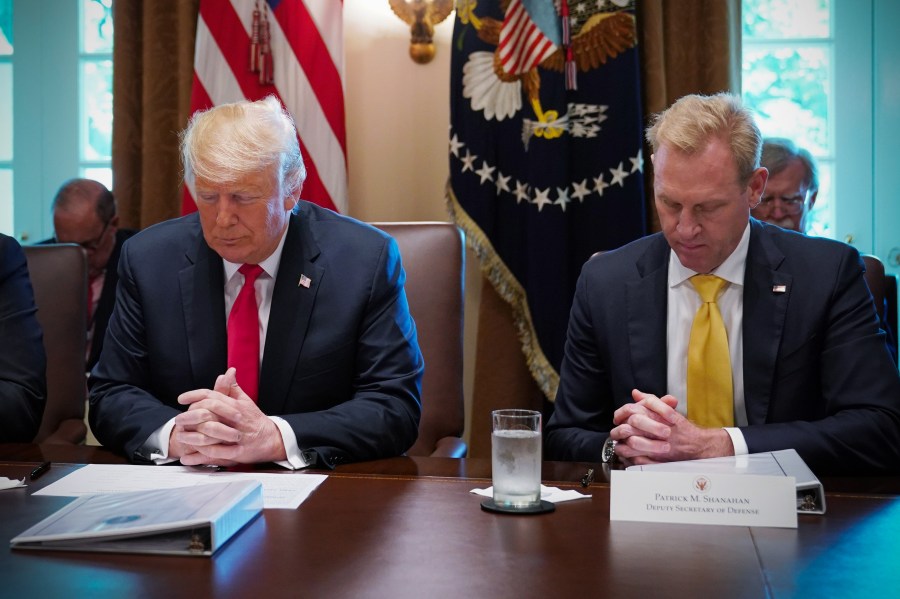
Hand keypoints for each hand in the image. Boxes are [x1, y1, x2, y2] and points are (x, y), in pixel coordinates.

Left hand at [169, 368, 286, 465]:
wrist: (271, 439)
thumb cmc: (255, 420)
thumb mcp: (246, 401)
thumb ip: (233, 388)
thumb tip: (228, 372)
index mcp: (236, 406)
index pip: (212, 396)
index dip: (195, 396)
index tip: (181, 398)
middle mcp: (235, 420)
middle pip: (208, 414)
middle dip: (190, 417)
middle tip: (178, 419)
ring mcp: (236, 437)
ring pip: (210, 435)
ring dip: (192, 437)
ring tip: (180, 437)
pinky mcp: (236, 453)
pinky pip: (215, 454)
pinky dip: (199, 456)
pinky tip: (188, 457)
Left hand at [610, 389, 733, 464]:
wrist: (697, 444)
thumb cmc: (680, 427)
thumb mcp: (666, 410)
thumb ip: (650, 401)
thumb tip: (636, 393)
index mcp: (655, 415)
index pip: (630, 410)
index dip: (620, 414)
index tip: (617, 419)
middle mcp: (654, 428)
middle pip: (628, 427)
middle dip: (619, 431)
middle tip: (616, 433)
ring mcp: (655, 444)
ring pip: (630, 444)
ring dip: (622, 445)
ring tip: (620, 445)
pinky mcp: (657, 458)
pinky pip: (637, 459)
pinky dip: (630, 458)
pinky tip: (627, 456)